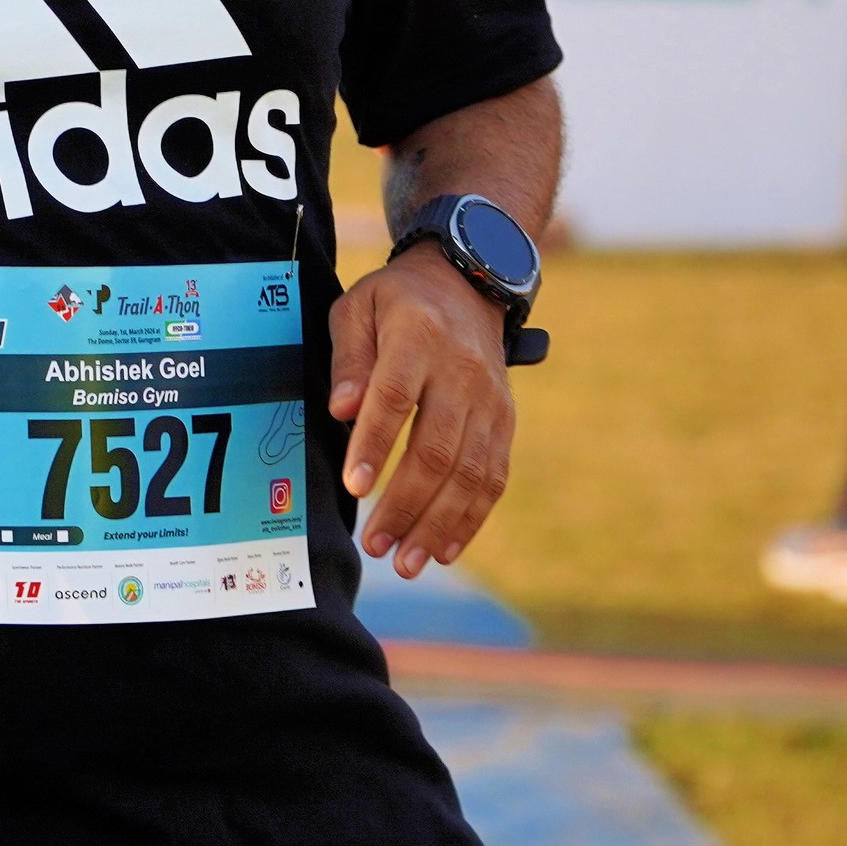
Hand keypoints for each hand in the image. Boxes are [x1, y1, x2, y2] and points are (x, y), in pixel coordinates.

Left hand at [327, 249, 515, 578]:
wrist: (467, 283)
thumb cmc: (396, 301)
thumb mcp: (358, 307)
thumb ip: (348, 358)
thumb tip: (341, 411)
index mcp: (419, 335)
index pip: (396, 397)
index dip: (375, 444)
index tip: (355, 486)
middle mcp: (462, 372)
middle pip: (436, 447)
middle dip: (405, 503)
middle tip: (375, 544)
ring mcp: (490, 400)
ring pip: (470, 472)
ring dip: (438, 524)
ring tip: (406, 562)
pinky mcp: (505, 421)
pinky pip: (493, 476)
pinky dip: (471, 518)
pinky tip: (445, 549)